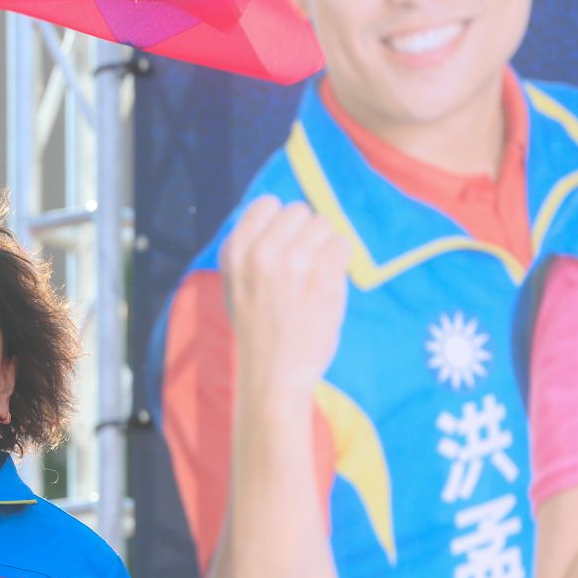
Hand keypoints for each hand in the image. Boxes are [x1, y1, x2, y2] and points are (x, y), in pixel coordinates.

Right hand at [218, 195, 350, 390]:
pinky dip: (340, 261)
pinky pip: (342, 245)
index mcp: (235, 252)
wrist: (274, 373)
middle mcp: (262, 253)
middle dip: (305, 233)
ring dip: (325, 246)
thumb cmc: (258, 329)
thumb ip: (252, 249)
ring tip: (315, 275)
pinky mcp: (323, 275)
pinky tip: (327, 283)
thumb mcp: (236, 284)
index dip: (280, 223)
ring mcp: (294, 262)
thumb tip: (282, 213)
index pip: (267, 204)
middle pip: (299, 211)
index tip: (283, 245)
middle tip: (302, 263)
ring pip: (323, 224)